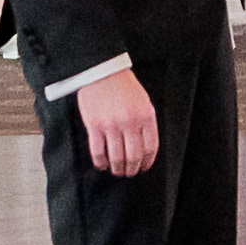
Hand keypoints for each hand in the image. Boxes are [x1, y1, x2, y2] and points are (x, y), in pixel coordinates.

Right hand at [70, 62, 160, 176]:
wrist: (102, 71)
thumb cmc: (124, 86)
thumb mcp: (144, 102)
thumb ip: (146, 124)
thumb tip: (145, 149)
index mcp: (146, 116)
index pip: (150, 148)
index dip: (147, 163)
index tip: (144, 168)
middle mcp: (130, 122)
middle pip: (134, 156)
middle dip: (132, 169)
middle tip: (130, 173)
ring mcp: (111, 125)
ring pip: (117, 157)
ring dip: (118, 169)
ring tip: (117, 171)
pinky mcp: (94, 125)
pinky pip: (98, 152)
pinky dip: (101, 162)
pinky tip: (103, 165)